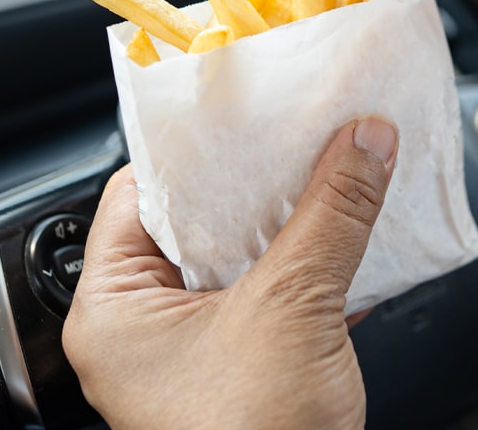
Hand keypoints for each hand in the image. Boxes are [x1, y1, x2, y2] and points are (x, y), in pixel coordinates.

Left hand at [62, 117, 398, 429]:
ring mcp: (195, 352)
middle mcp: (145, 329)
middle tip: (298, 133)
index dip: (196, 147)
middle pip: (198, 221)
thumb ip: (330, 215)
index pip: (141, 191)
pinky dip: (310, 264)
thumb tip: (362, 143)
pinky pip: (273, 294)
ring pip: (241, 258)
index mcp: (115, 309)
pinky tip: (351, 235)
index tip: (244, 109)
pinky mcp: (244, 368)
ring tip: (330, 171)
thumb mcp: (292, 308)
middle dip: (258, 181)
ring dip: (292, 221)